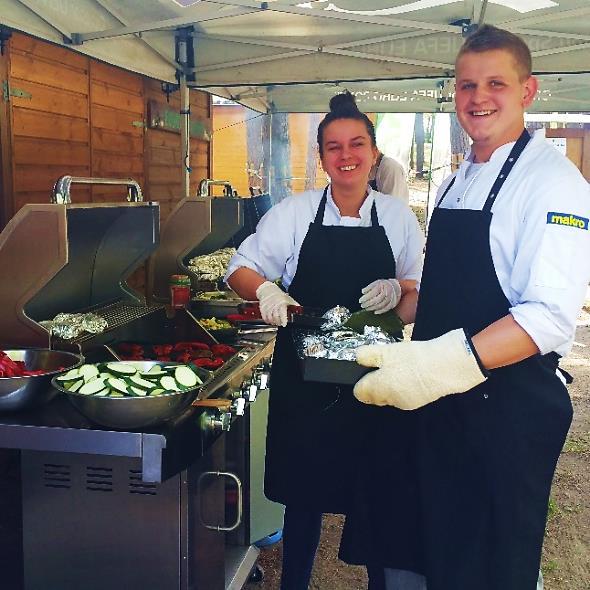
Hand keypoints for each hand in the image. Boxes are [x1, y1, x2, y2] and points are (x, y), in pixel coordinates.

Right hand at [255, 281, 298, 326]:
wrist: (268, 290)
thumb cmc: (279, 295)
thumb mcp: (289, 299)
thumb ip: (294, 305)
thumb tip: (301, 311)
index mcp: (282, 303)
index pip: (282, 313)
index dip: (283, 320)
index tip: (284, 324)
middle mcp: (274, 305)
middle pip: (275, 317)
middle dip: (278, 322)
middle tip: (281, 324)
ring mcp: (267, 307)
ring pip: (269, 318)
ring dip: (273, 322)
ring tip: (276, 322)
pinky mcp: (262, 308)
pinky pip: (264, 317)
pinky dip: (267, 321)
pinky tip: (270, 321)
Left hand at [353, 329, 487, 409]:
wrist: (449, 366)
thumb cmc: (414, 358)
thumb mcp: (387, 351)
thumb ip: (367, 355)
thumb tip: (357, 357)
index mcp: (378, 390)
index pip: (359, 393)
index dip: (361, 379)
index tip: (368, 367)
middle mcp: (390, 401)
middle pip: (375, 395)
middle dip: (376, 381)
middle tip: (386, 362)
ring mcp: (406, 403)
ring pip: (390, 394)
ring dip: (391, 382)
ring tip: (401, 364)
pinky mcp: (420, 401)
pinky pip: (404, 394)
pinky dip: (405, 384)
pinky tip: (413, 371)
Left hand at [359, 279, 401, 313]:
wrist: (396, 286)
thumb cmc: (384, 285)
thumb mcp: (376, 282)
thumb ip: (369, 287)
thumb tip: (363, 292)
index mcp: (382, 286)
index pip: (373, 293)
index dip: (366, 297)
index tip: (360, 300)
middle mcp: (387, 292)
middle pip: (377, 300)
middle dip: (368, 303)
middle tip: (362, 305)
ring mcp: (391, 298)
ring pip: (381, 305)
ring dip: (373, 308)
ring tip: (366, 308)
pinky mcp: (393, 303)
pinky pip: (386, 308)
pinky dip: (380, 311)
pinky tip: (375, 312)